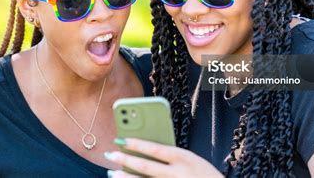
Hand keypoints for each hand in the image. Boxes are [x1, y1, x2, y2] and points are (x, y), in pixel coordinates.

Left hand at [104, 138, 222, 177]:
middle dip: (126, 160)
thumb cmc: (203, 174)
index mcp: (184, 158)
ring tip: (111, 173)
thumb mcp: (191, 159)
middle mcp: (177, 174)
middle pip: (146, 166)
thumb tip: (145, 150)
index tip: (121, 139)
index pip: (155, 149)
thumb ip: (171, 155)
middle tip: (110, 155)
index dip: (136, 144)